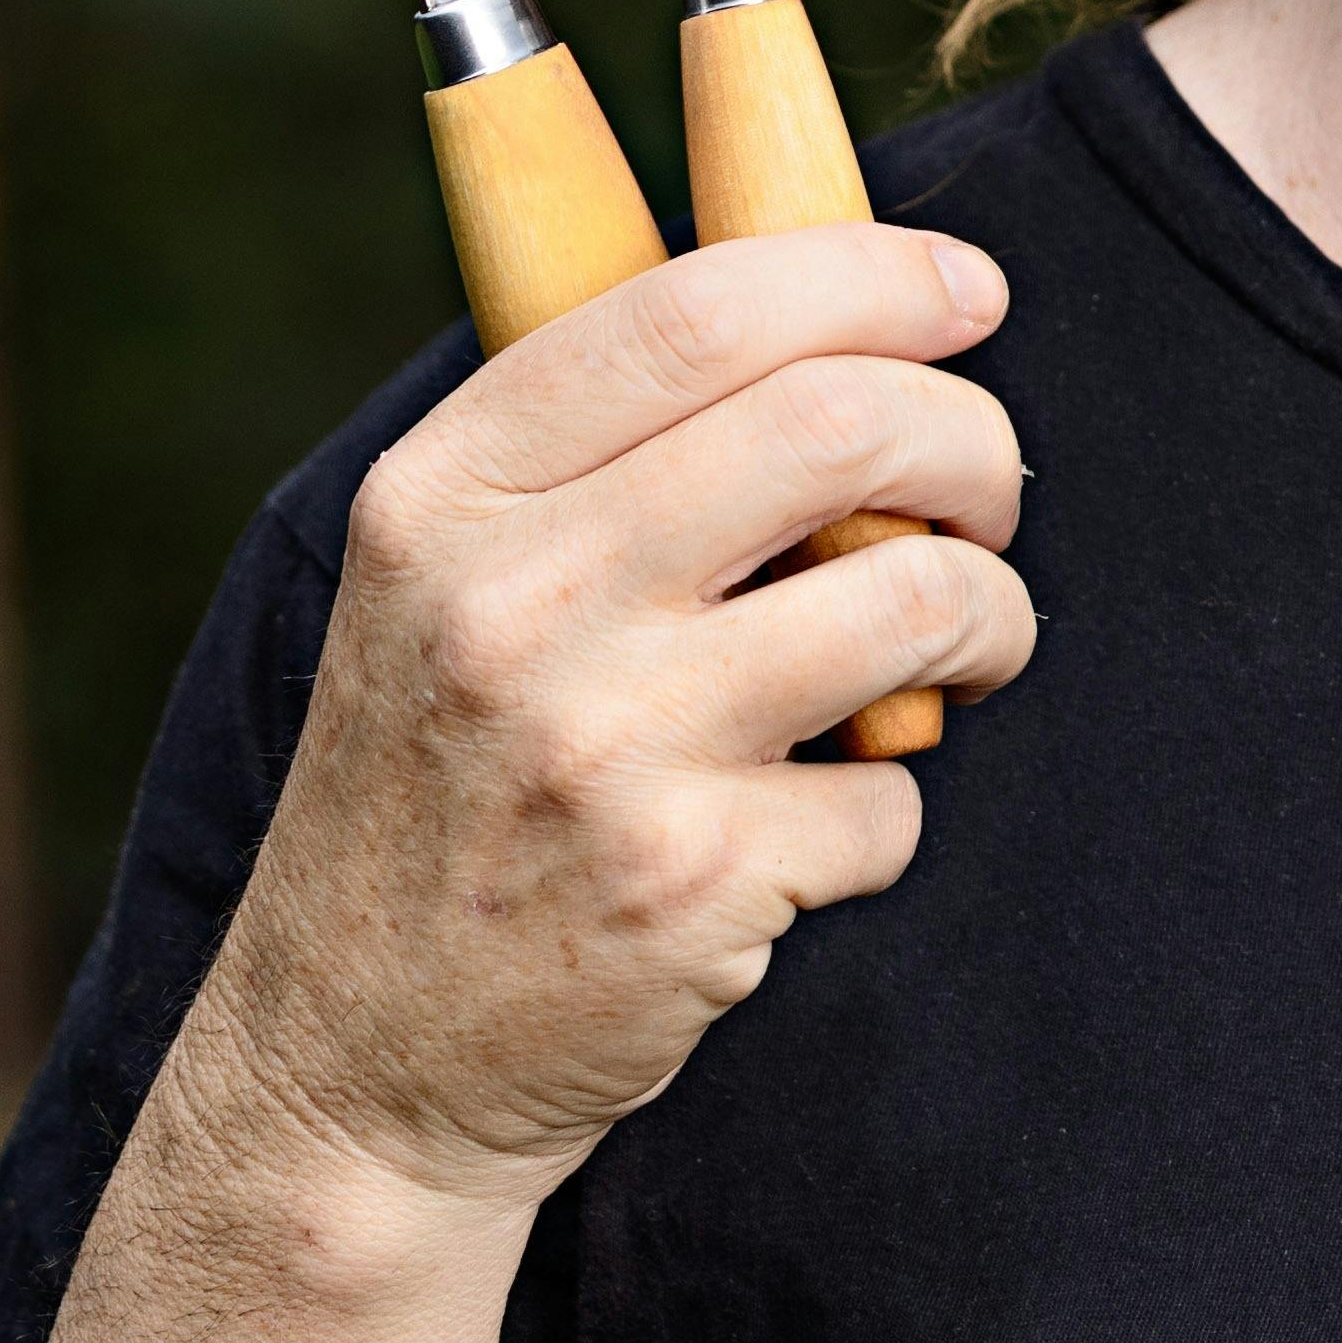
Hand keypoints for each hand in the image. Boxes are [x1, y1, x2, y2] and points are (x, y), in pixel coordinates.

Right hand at [188, 221, 1035, 1211]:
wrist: (352, 1068)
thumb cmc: (442, 792)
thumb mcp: (440, 585)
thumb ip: (595, 455)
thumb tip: (840, 321)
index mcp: (444, 496)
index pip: (693, 308)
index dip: (870, 274)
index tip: (967, 288)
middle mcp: (513, 602)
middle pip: (838, 425)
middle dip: (971, 443)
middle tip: (988, 492)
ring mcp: (603, 745)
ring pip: (913, 602)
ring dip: (990, 617)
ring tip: (964, 649)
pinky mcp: (689, 882)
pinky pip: (893, 798)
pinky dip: (889, 809)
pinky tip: (812, 832)